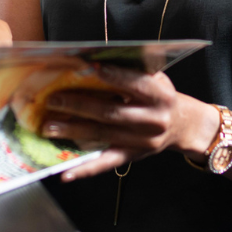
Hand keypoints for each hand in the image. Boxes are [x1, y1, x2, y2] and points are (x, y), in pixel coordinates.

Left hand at [40, 64, 209, 180]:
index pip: (135, 84)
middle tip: (54, 100)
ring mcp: (141, 141)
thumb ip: (132, 70)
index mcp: (160, 95)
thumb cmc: (160, 95)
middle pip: (111, 112)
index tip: (88, 68)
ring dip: (73, 131)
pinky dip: (84, 169)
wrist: (182, 126)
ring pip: (103, 135)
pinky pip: (105, 163)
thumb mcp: (156, 78)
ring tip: (49, 127)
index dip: (113, 76)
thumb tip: (95, 58)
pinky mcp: (131, 156)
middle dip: (79, 105)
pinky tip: (66, 174)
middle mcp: (152, 120)